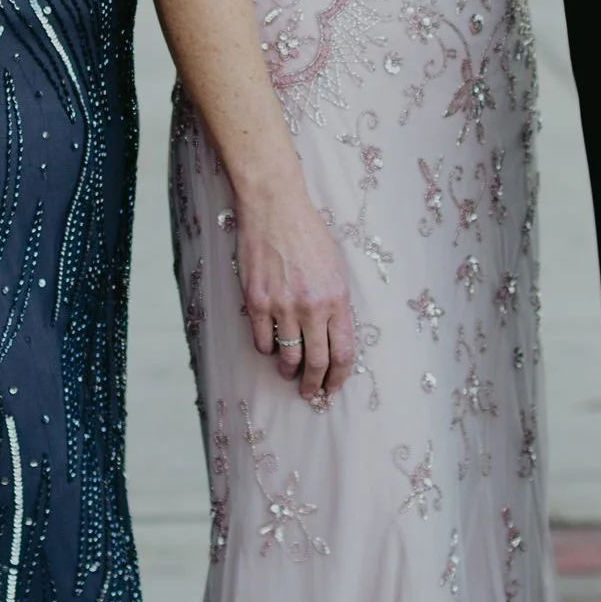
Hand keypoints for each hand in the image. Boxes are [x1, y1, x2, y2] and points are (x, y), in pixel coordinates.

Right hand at [235, 179, 355, 402]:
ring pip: (288, 357)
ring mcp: (283, 306)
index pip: (344, 353)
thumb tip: (332, 337)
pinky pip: (261, 341)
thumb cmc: (309, 234)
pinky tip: (270, 348)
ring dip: (289, 372)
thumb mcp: (336, 268)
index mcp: (337, 299)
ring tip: (289, 374)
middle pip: (316, 362)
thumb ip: (336, 303)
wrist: (275, 208)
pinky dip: (267, 350)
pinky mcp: (257, 301)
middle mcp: (312, 307)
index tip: (334, 386)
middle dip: (314, 384)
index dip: (339, 376)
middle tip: (311, 393)